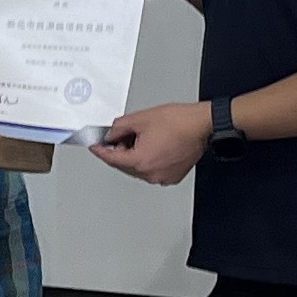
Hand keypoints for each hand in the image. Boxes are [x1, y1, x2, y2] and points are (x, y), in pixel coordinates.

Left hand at [92, 99, 215, 184]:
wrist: (201, 125)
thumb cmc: (178, 122)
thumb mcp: (140, 119)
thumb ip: (118, 128)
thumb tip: (111, 135)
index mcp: (140, 162)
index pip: (112, 159)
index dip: (101, 151)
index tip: (95, 147)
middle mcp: (151, 174)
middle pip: (125, 166)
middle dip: (120, 151)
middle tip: (121, 136)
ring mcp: (163, 177)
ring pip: (139, 169)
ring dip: (135, 156)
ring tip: (144, 137)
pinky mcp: (173, 176)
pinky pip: (152, 170)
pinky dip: (148, 160)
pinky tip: (154, 145)